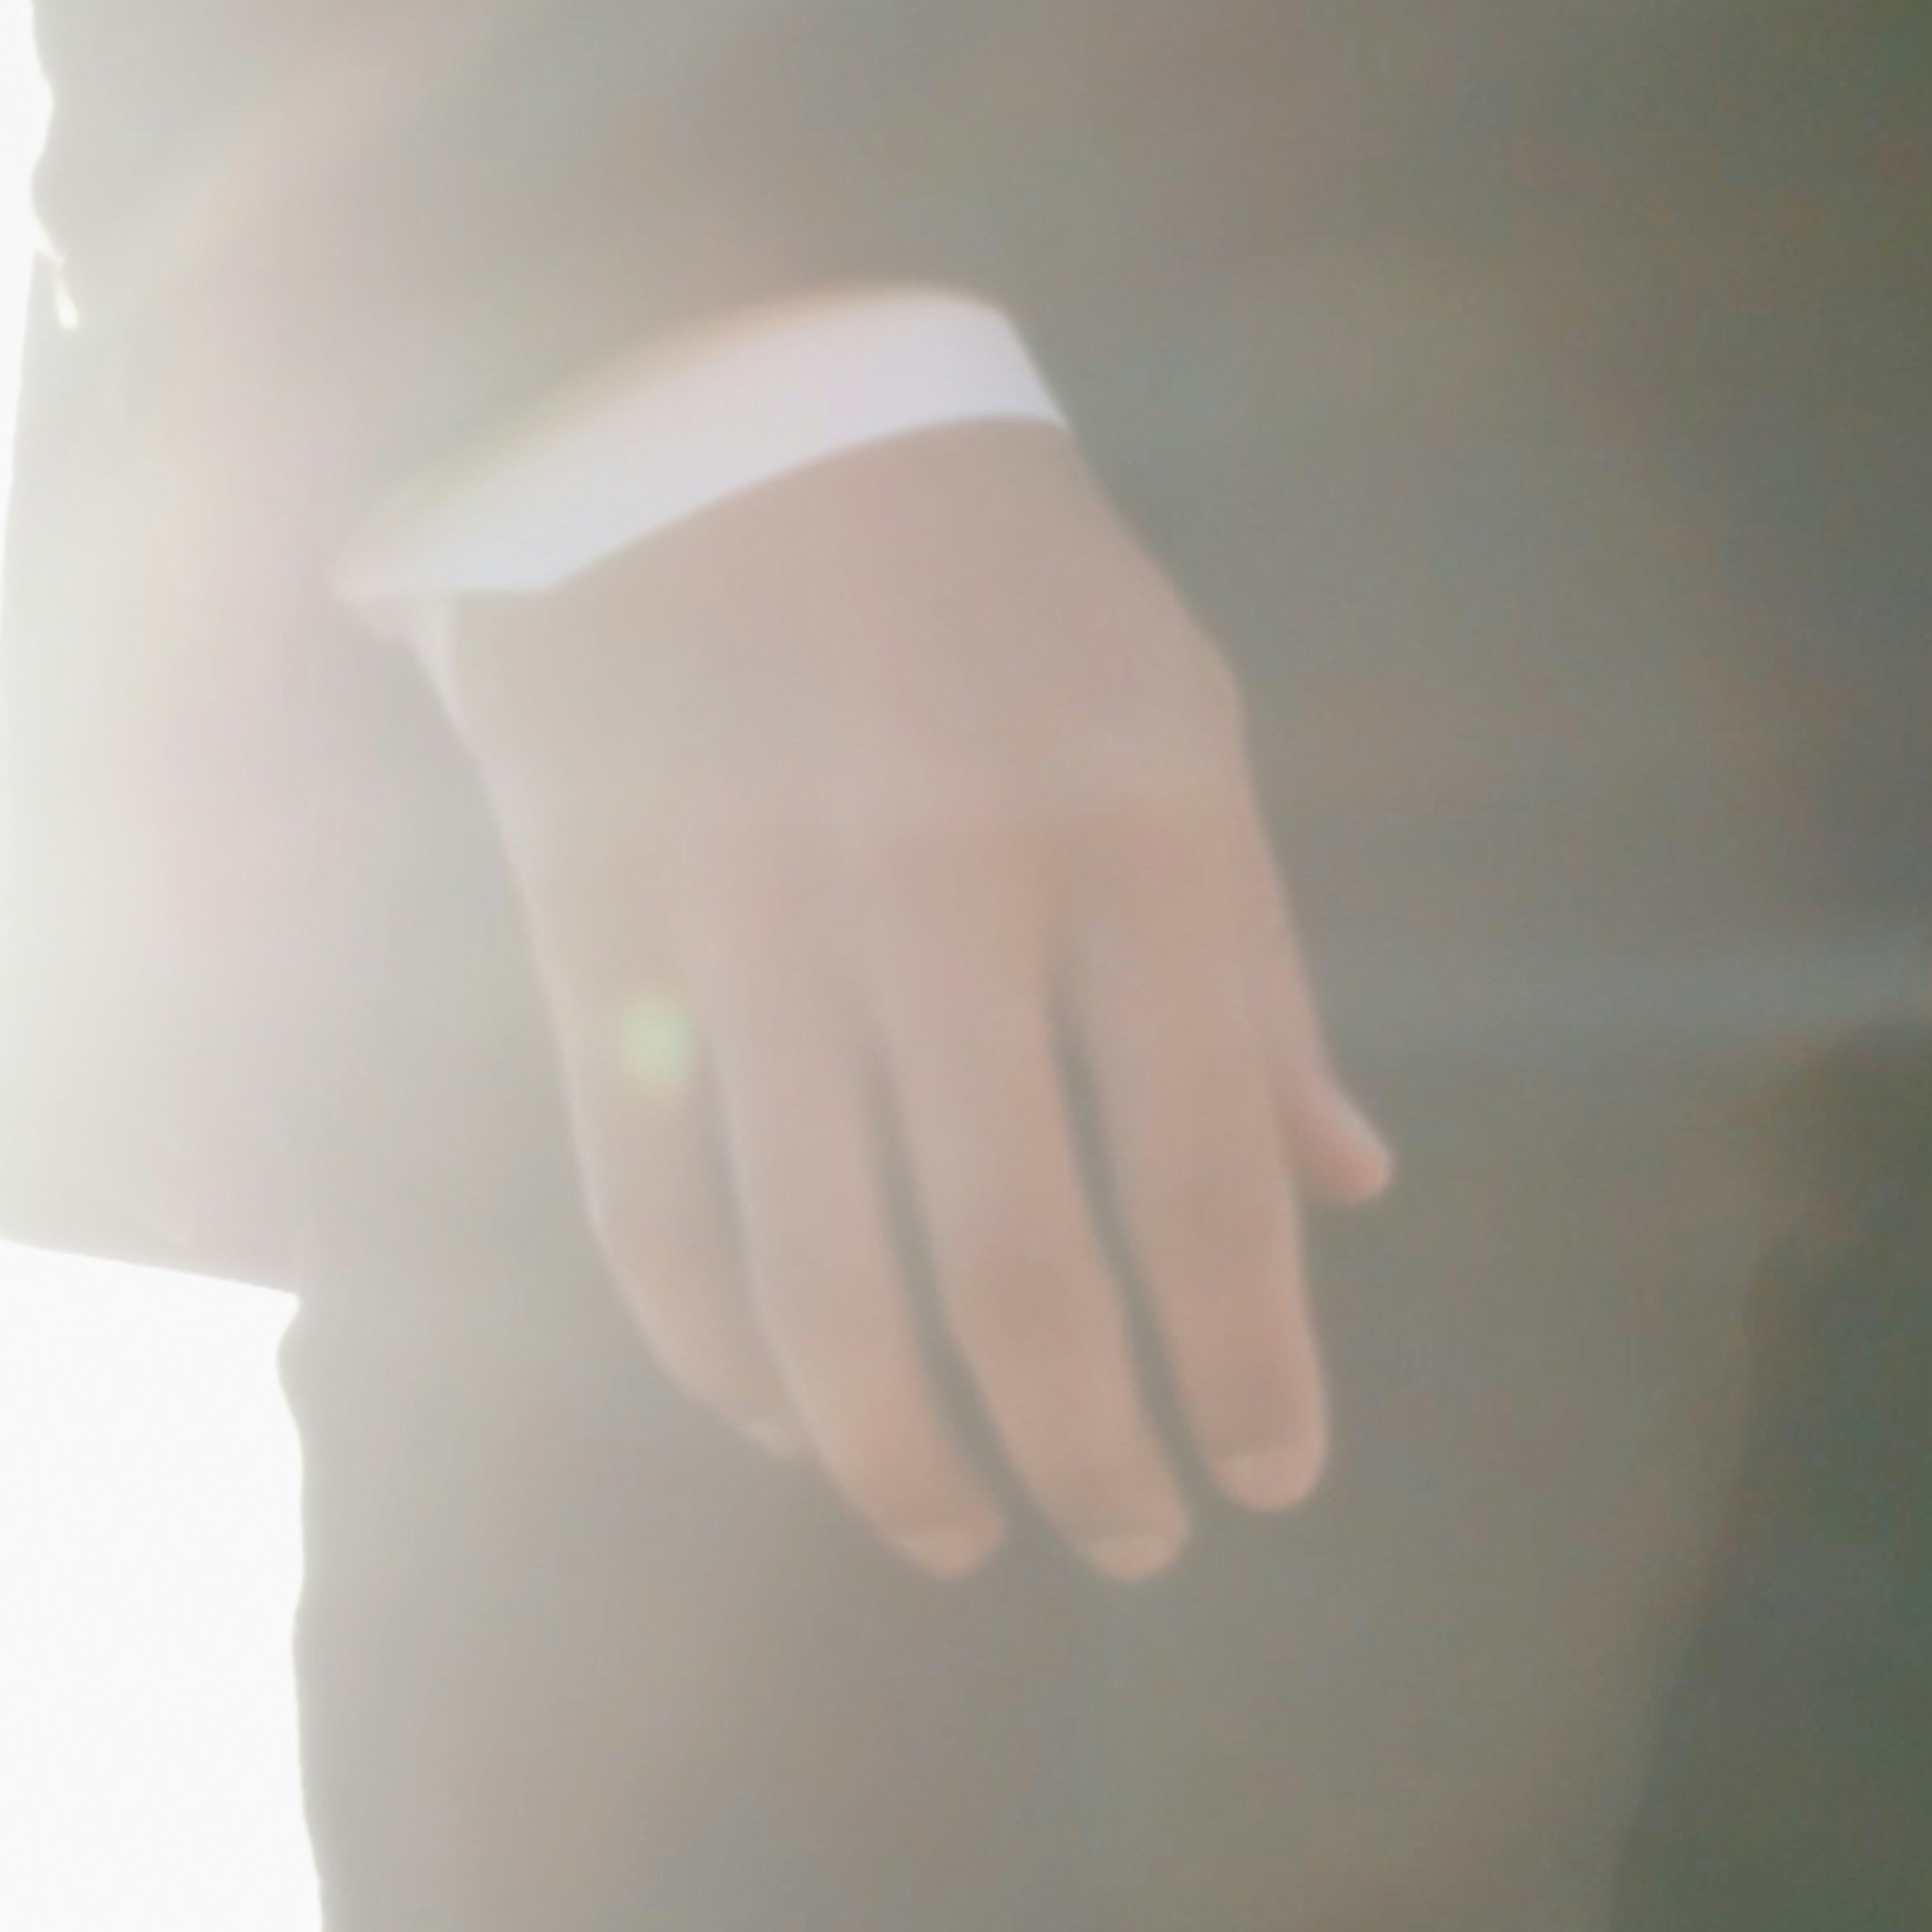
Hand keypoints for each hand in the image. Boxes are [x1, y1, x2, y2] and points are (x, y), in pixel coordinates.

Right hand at [441, 421, 1389, 1579]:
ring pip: (819, 1277)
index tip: (1271, 1480)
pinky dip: (714, 1349)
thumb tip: (1342, 1189)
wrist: (713, 390)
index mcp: (1137, 848)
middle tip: (1129, 1542)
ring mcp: (753, 925)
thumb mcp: (1188, 735)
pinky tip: (782, 1418)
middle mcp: (949, 901)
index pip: (1211, 1176)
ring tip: (953, 1532)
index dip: (1248, 1361)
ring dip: (897, 1449)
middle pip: (1020, 1266)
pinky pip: (651, 1202)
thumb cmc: (1000, 582)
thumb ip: (1257, 977)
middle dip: (1084, 1447)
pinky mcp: (590, 930)